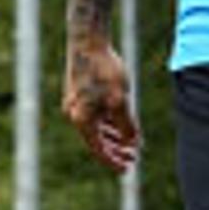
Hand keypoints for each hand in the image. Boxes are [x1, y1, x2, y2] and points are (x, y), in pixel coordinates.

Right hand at [63, 37, 140, 175]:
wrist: (88, 40)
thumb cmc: (104, 70)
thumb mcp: (120, 101)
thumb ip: (126, 125)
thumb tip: (133, 144)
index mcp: (82, 120)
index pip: (98, 150)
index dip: (113, 161)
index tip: (127, 169)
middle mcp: (75, 114)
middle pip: (96, 141)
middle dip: (115, 150)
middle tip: (132, 158)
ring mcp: (76, 102)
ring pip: (96, 127)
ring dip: (113, 137)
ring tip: (130, 144)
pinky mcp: (80, 91)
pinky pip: (95, 114)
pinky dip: (108, 122)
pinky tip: (121, 124)